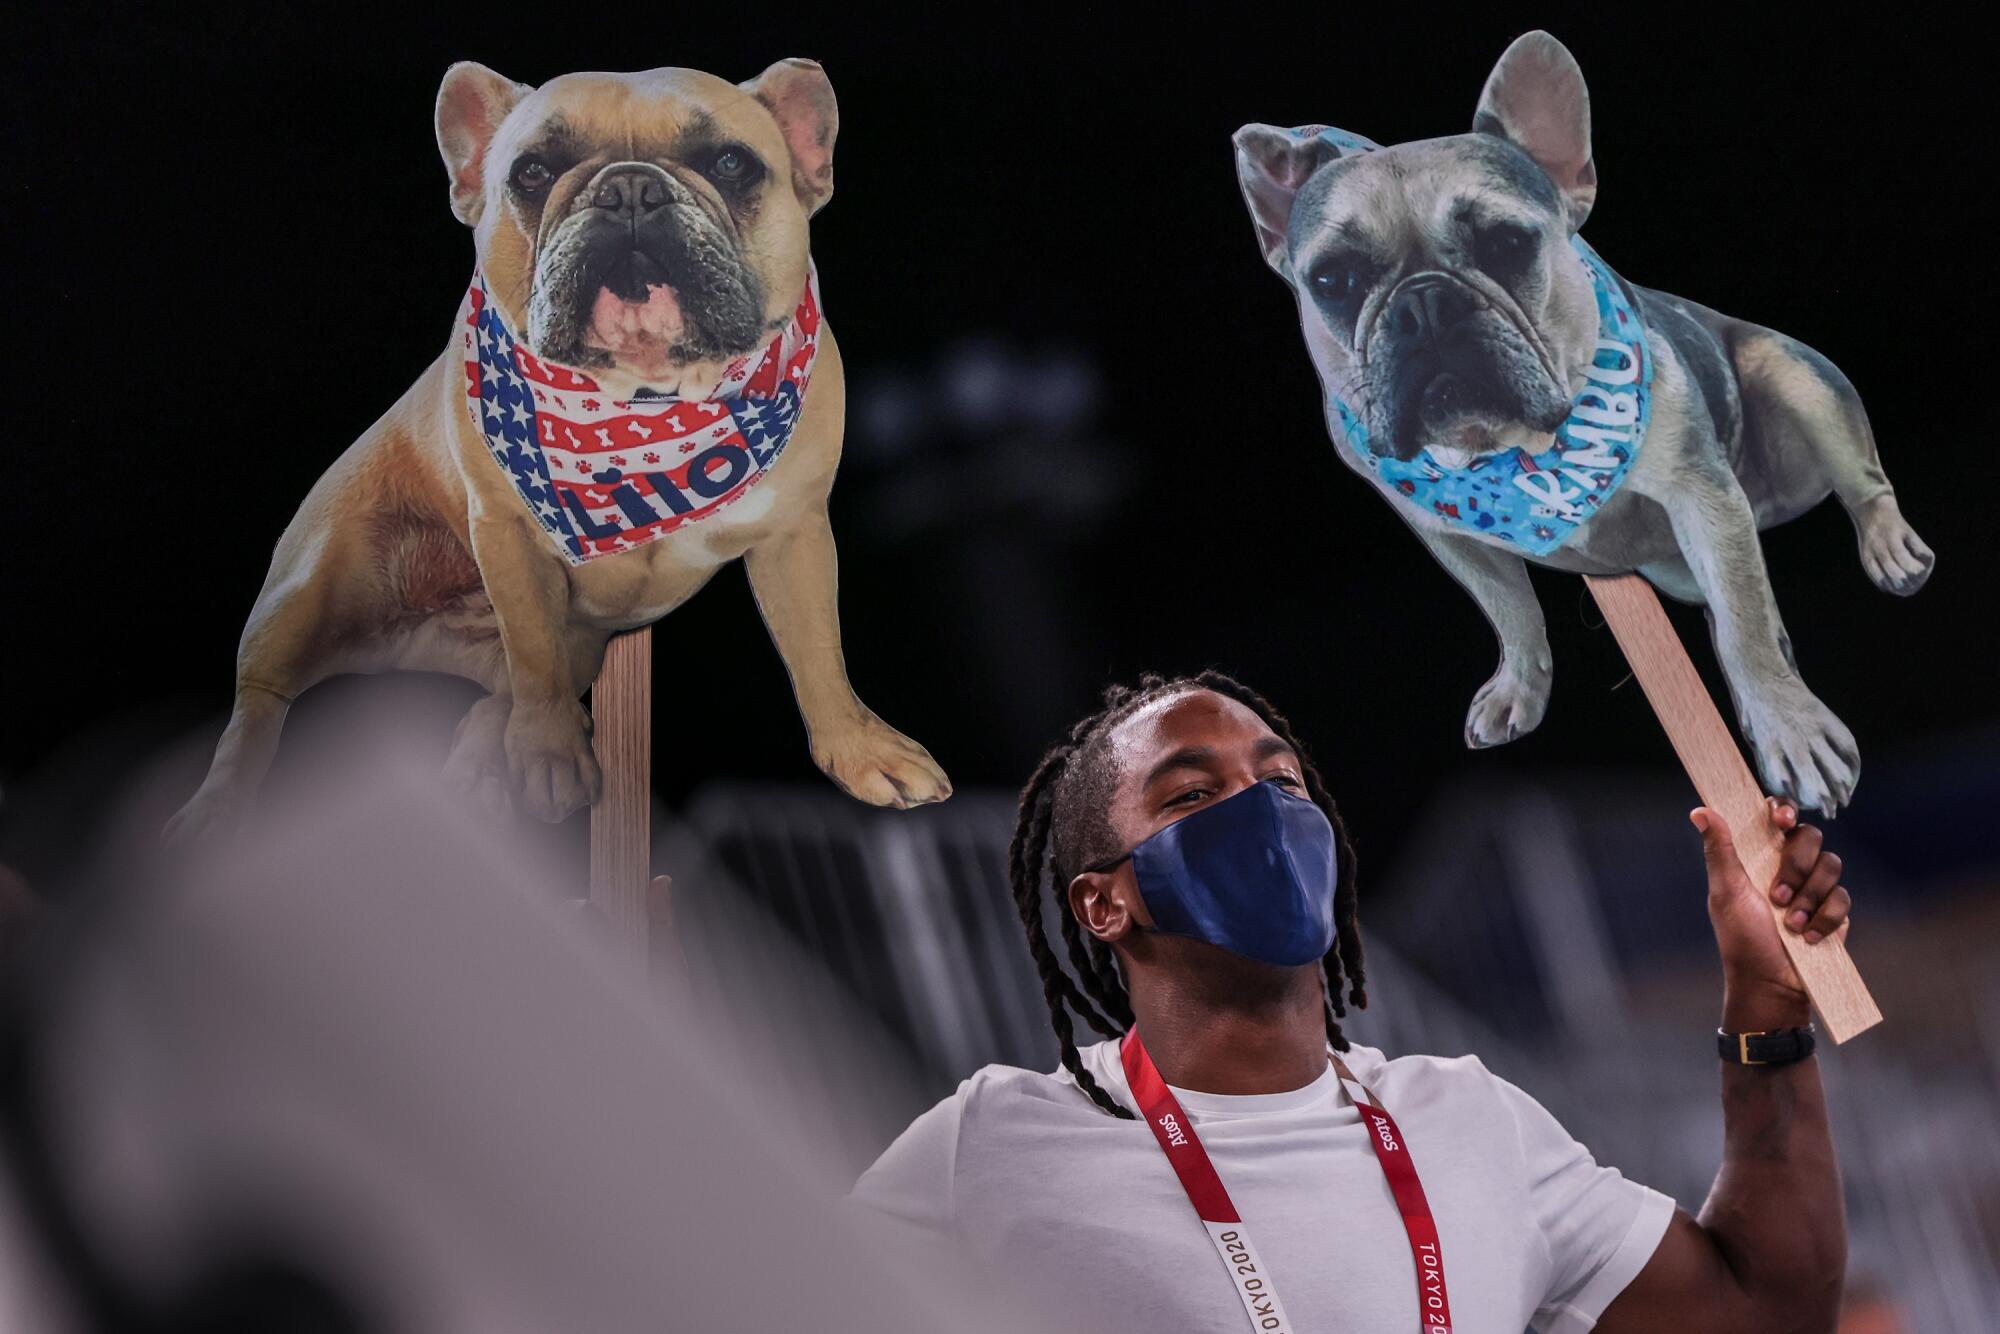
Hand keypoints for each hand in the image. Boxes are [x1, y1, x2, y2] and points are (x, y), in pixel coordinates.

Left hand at [1691, 799, 1850, 1031]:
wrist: (1770, 982)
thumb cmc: (1741, 938)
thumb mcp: (1726, 893)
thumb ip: (1719, 851)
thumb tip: (1700, 811)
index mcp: (1760, 854)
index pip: (1777, 816)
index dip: (1784, 809)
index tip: (1781, 822)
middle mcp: (1789, 865)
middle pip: (1810, 836)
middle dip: (1796, 866)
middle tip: (1776, 896)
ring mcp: (1814, 886)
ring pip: (1831, 865)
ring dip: (1808, 897)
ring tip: (1789, 924)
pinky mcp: (1834, 910)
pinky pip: (1842, 898)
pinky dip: (1824, 918)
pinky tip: (1807, 937)